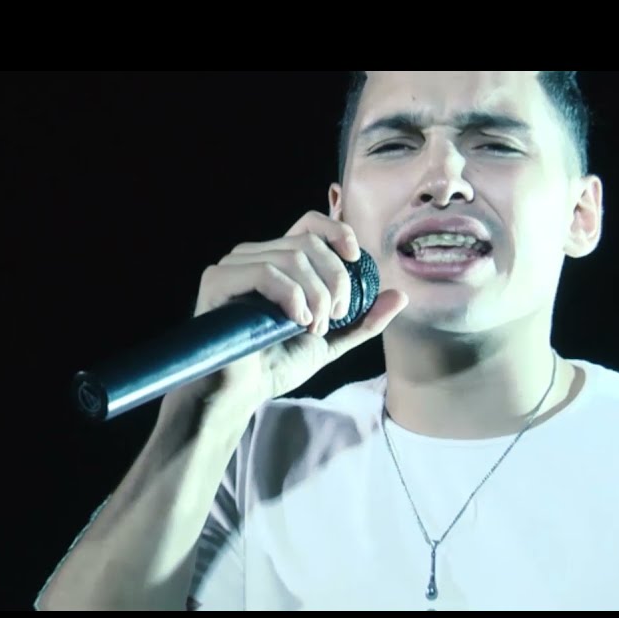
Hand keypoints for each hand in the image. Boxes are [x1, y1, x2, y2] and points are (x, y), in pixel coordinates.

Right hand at [184, 211, 407, 409]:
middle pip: (309, 244)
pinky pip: (265, 271)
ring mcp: (234, 266)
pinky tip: (297, 321)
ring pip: (292, 258)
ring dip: (316, 295)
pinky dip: (291, 296)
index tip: (355, 259)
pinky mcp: (218, 280)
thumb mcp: (331, 341)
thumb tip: (400, 296)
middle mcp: (255, 256)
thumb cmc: (277, 364)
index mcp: (279, 262)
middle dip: (335, 281)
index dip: (337, 232)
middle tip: (334, 317)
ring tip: (313, 327)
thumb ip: (363, 320)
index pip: (310, 224)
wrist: (242, 393)